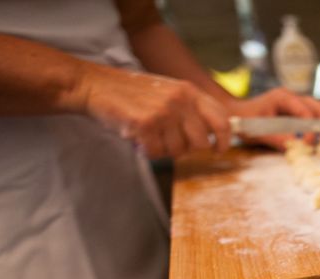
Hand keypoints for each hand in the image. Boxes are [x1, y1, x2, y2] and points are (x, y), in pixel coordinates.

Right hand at [70, 63, 230, 157]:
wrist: (95, 85)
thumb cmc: (132, 93)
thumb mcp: (169, 92)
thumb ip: (191, 108)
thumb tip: (213, 136)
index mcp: (189, 91)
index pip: (222, 119)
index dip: (225, 139)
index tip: (219, 149)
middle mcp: (180, 100)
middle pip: (202, 142)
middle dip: (187, 148)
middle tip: (169, 141)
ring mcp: (164, 112)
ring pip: (179, 151)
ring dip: (165, 149)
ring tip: (151, 134)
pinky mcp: (146, 124)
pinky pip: (158, 153)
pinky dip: (148, 151)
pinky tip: (139, 137)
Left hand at [226, 87, 319, 149]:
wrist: (235, 114)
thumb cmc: (244, 120)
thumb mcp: (257, 130)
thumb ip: (275, 137)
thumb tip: (294, 147)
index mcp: (282, 97)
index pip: (305, 110)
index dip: (310, 128)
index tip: (308, 144)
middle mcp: (293, 98)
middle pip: (319, 107)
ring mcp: (296, 105)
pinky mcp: (297, 114)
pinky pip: (314, 119)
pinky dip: (319, 130)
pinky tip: (318, 143)